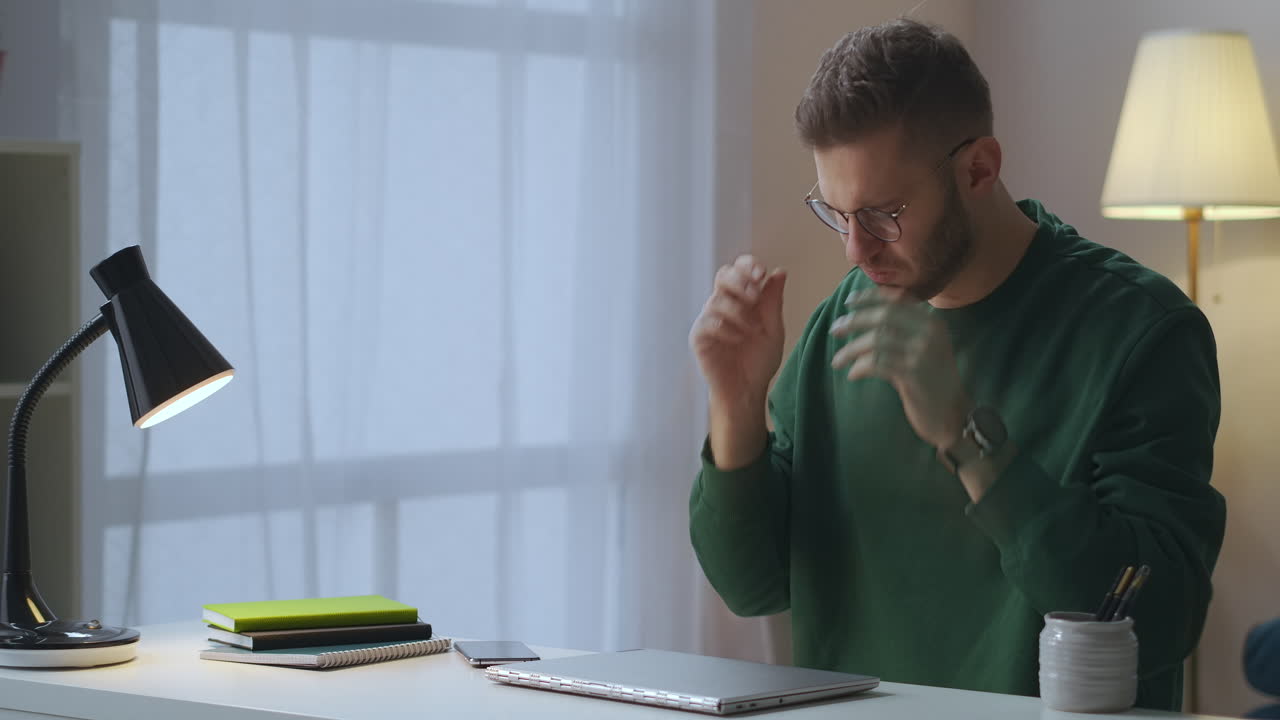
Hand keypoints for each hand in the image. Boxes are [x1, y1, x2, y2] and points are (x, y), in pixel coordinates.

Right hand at [689, 255, 787, 403]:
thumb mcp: (773, 329)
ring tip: (752, 331)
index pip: (739, 270)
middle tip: (754, 296)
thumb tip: (779, 272)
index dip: (747, 265)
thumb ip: (773, 302)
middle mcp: (723, 304)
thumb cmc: (758, 360)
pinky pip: (708, 322)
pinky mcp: (699, 336)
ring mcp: (709, 319)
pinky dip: (726, 329)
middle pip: (723, 275)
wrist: (746, 389)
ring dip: (739, 313)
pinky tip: (737, 340)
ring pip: (717, 300)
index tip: (760, 273)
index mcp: (742, 299)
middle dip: (740, 281)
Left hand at [829, 288, 969, 448]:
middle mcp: (930, 333)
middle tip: (834, 329)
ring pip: (876, 341)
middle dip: (854, 321)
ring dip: (851, 350)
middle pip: (883, 317)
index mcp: (933, 322)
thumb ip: (903, 331)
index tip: (848, 302)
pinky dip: (859, 368)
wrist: (952, 415)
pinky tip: (853, 375)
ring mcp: (923, 353)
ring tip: (837, 361)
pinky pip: (876, 364)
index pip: (898, 300)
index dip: (870, 298)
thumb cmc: (931, 380)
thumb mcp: (924, 349)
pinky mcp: (913, 374)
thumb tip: (862, 316)